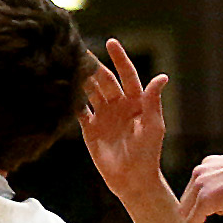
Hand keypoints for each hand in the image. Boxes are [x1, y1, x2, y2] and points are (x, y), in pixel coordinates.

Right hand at [80, 40, 171, 198]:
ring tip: (68, 64)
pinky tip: (61, 88)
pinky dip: (70, 98)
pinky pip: (78, 109)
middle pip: (104, 80)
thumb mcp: (154, 126)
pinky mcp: (89, 127)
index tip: (111, 42)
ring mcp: (103, 115)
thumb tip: (162, 77)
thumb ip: (153, 101)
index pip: (127, 75)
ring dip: (80, 78)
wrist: (132, 179)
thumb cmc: (148, 154)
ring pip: (89, 91)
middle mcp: (118, 105)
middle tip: (80, 51)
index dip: (120, 59)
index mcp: (136, 102)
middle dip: (94, 66)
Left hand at [179, 149, 222, 222]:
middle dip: (196, 214)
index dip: (202, 203)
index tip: (217, 213)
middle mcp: (199, 173)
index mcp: (208, 164)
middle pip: (187, 199)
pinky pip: (192, 221)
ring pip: (186, 211)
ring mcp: (199, 186)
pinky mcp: (205, 200)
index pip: (196, 187)